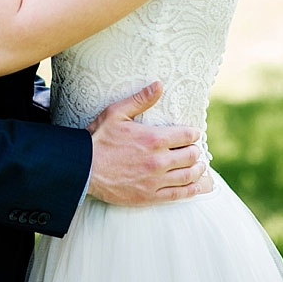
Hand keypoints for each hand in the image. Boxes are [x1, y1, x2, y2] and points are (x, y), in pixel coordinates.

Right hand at [87, 81, 209, 205]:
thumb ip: (140, 100)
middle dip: (195, 150)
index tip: (193, 133)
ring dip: (197, 169)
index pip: (186, 135)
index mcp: (153, 138)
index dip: (193, 133)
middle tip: (194, 149)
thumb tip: (159, 85)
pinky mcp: (150, 196)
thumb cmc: (99, 138)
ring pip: (188, 176)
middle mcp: (158, 160)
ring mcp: (155, 180)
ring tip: (198, 166)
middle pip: (190, 156)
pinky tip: (196, 186)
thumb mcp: (117, 113)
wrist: (84, 169)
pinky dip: (191, 190)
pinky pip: (179, 195)